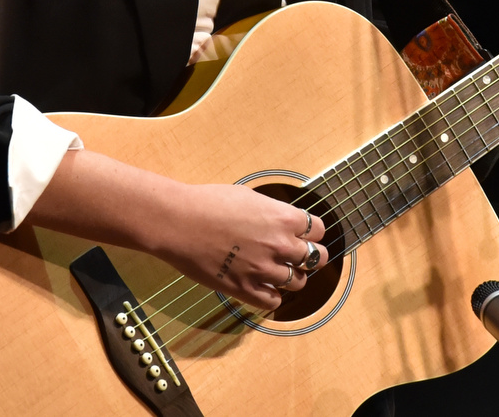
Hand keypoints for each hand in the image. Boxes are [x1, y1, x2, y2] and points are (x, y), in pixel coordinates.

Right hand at [154, 184, 328, 309]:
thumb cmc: (209, 203)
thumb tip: (280, 220)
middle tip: (303, 257)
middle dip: (312, 257)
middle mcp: (280, 245)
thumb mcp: (250, 196)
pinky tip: (267, 289)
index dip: (313, 232)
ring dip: (293, 277)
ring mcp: (264, 269)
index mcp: (283, 218)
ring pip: (298, 283)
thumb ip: (272, 212)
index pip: (318, 230)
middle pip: (316, 258)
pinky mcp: (245, 289)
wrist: (180, 222)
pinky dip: (274, 296)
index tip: (308, 235)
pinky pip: (274, 301)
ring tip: (282, 272)